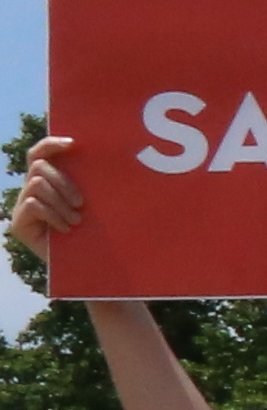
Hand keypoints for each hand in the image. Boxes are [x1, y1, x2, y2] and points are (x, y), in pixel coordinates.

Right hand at [6, 138, 81, 266]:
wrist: (84, 266)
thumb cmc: (93, 233)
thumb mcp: (92, 206)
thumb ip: (88, 185)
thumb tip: (104, 160)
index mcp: (49, 181)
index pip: (40, 153)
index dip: (51, 144)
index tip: (74, 143)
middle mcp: (31, 189)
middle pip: (39, 166)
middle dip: (63, 181)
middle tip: (82, 203)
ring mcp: (22, 205)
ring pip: (36, 184)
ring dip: (59, 201)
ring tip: (76, 220)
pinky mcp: (18, 223)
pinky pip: (33, 204)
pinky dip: (53, 215)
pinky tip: (66, 228)